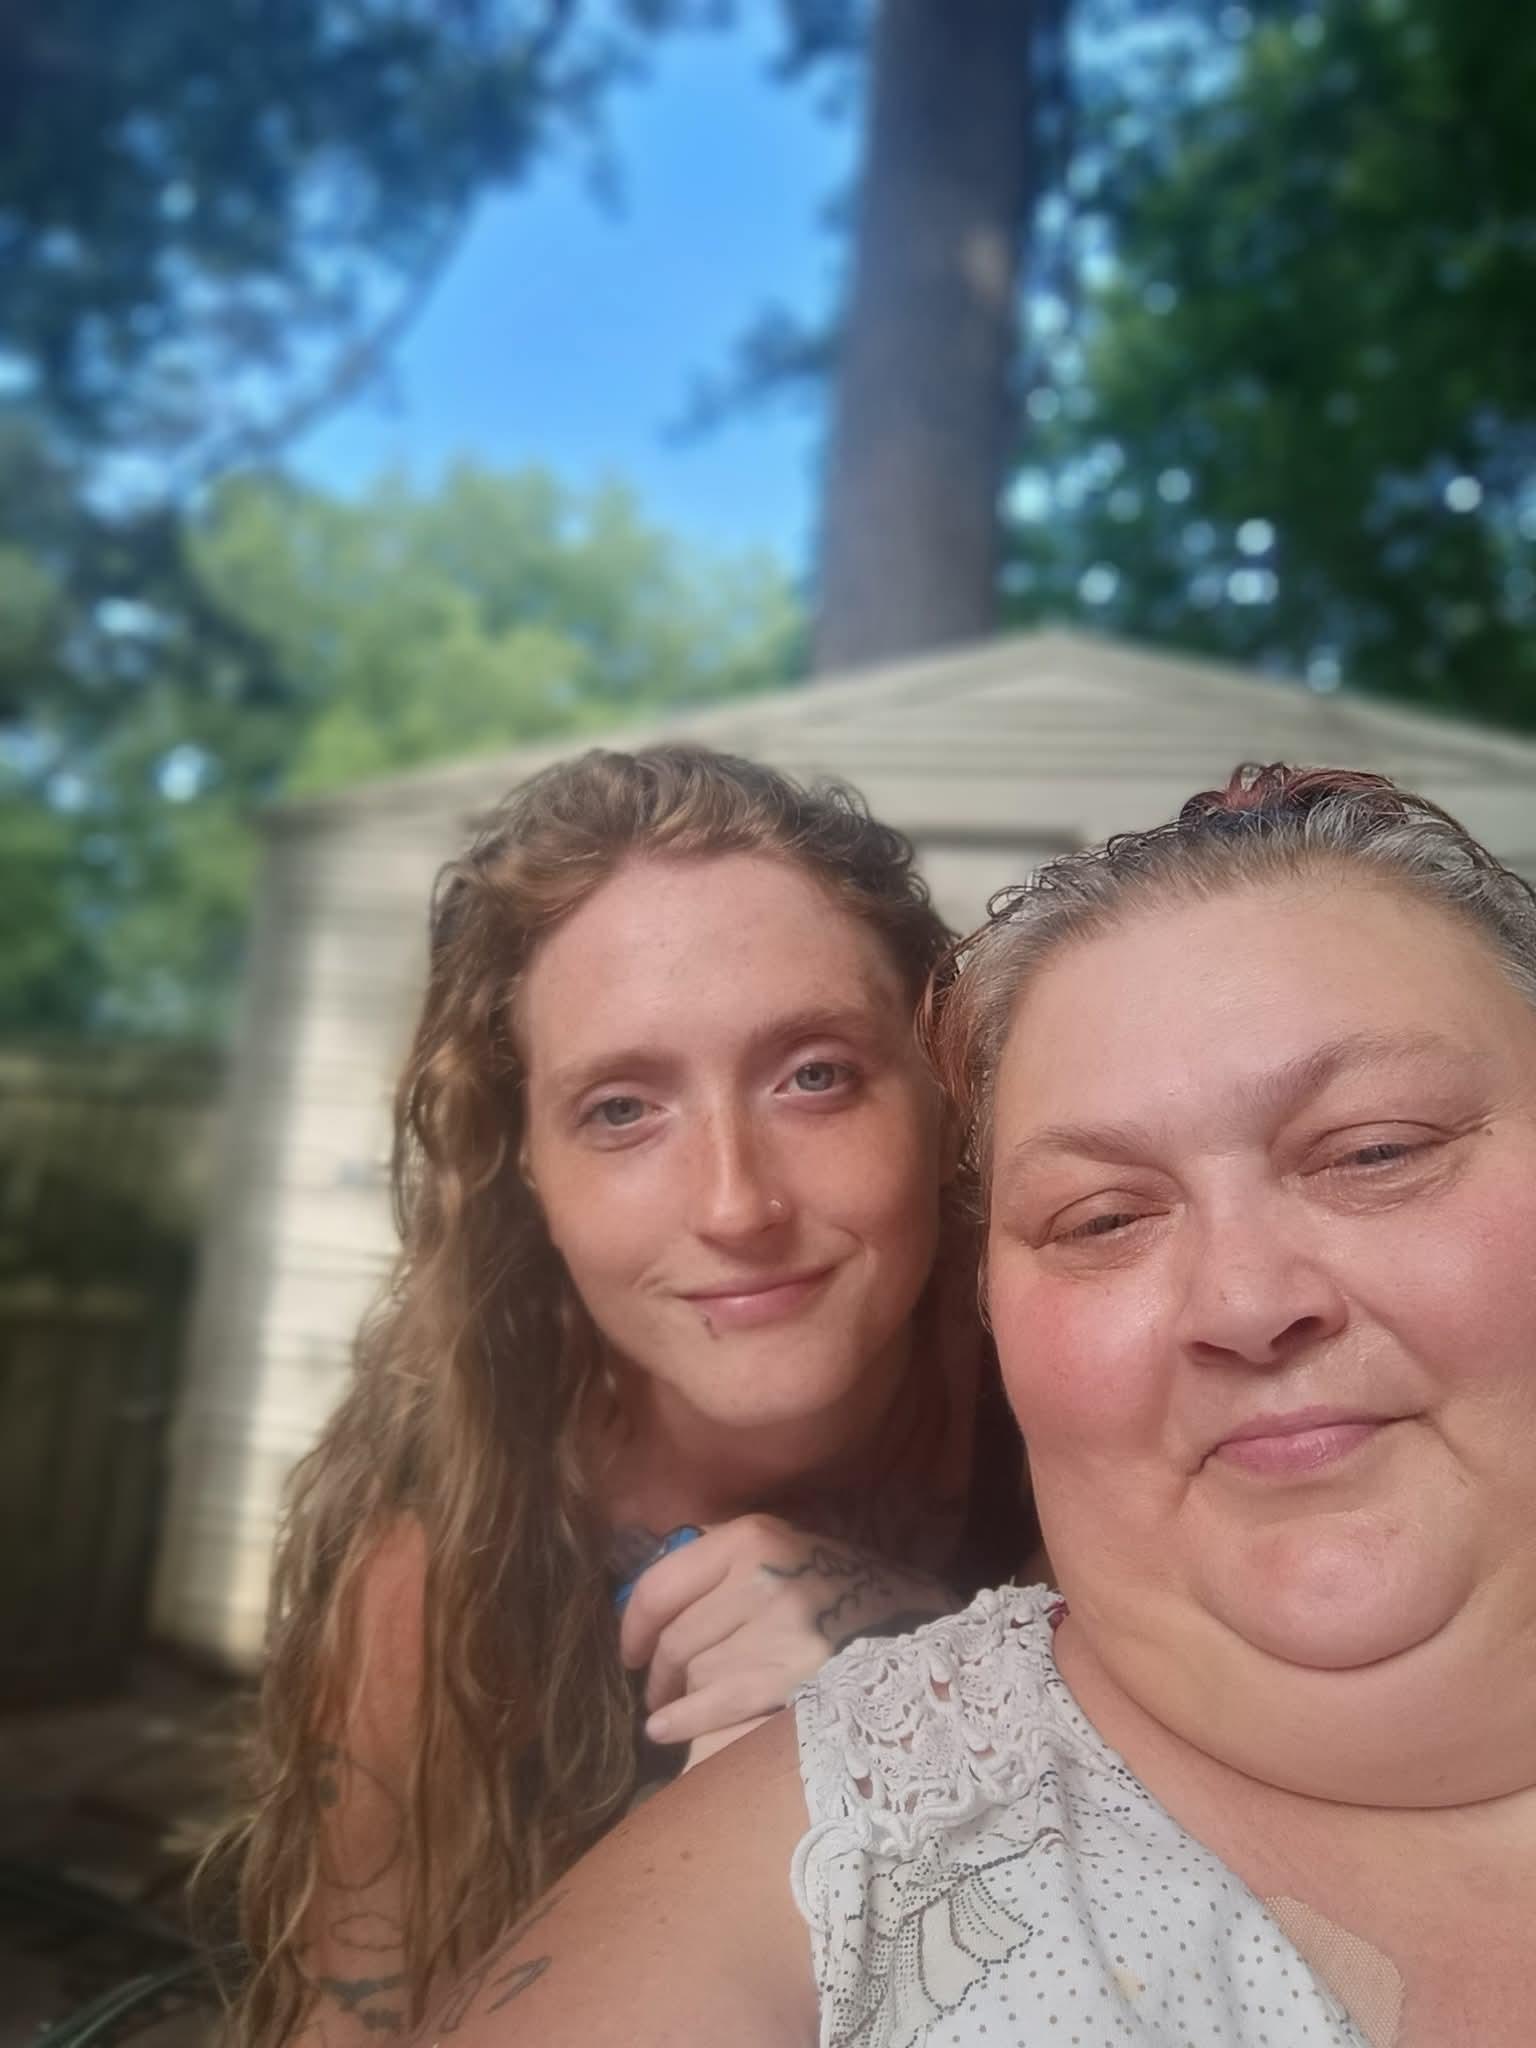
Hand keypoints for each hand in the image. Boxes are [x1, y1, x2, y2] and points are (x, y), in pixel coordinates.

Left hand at [617, 1513, 954, 1748]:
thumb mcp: (786, 1548)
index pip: (662, 1583)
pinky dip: (681, 1720)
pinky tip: (664, 1730)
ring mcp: (780, 1627)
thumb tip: (651, 1592)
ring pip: (695, 1671)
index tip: (630, 1649)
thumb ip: (724, 1558)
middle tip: (654, 1686)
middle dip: (656, 1670)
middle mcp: (762, 1575)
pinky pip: (714, 1702)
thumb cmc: (840, 1590)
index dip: (634, 1624)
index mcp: (753, 1536)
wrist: (918, 1629)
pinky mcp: (794, 1675)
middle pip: (677, 1637)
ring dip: (676, 1696)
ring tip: (673, 1707)